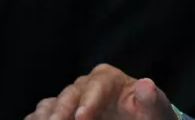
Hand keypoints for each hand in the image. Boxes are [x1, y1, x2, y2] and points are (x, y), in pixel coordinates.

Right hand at [25, 64, 174, 119]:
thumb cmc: (147, 115)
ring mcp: (70, 100)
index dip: (89, 100)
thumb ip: (151, 100)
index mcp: (110, 79)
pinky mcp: (60, 115)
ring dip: (45, 117)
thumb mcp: (154, 110)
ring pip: (50, 105)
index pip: (98, 84)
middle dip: (61, 112)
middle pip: (70, 94)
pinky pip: (41, 116)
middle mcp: (86, 85)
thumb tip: (146, 84)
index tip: (82, 117)